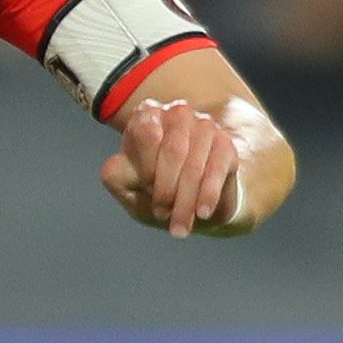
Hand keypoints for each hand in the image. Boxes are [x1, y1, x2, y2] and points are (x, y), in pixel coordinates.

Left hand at [101, 97, 243, 237]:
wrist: (196, 205)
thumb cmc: (155, 191)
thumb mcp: (128, 188)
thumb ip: (117, 175)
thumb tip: (117, 166)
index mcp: (145, 116)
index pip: (145, 131)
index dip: (146, 167)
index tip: (145, 192)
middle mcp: (176, 114)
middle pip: (173, 151)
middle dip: (166, 190)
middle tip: (161, 215)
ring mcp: (204, 126)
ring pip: (195, 165)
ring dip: (186, 201)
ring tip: (179, 228)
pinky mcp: (226, 145)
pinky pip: (217, 170)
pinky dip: (208, 195)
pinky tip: (202, 213)